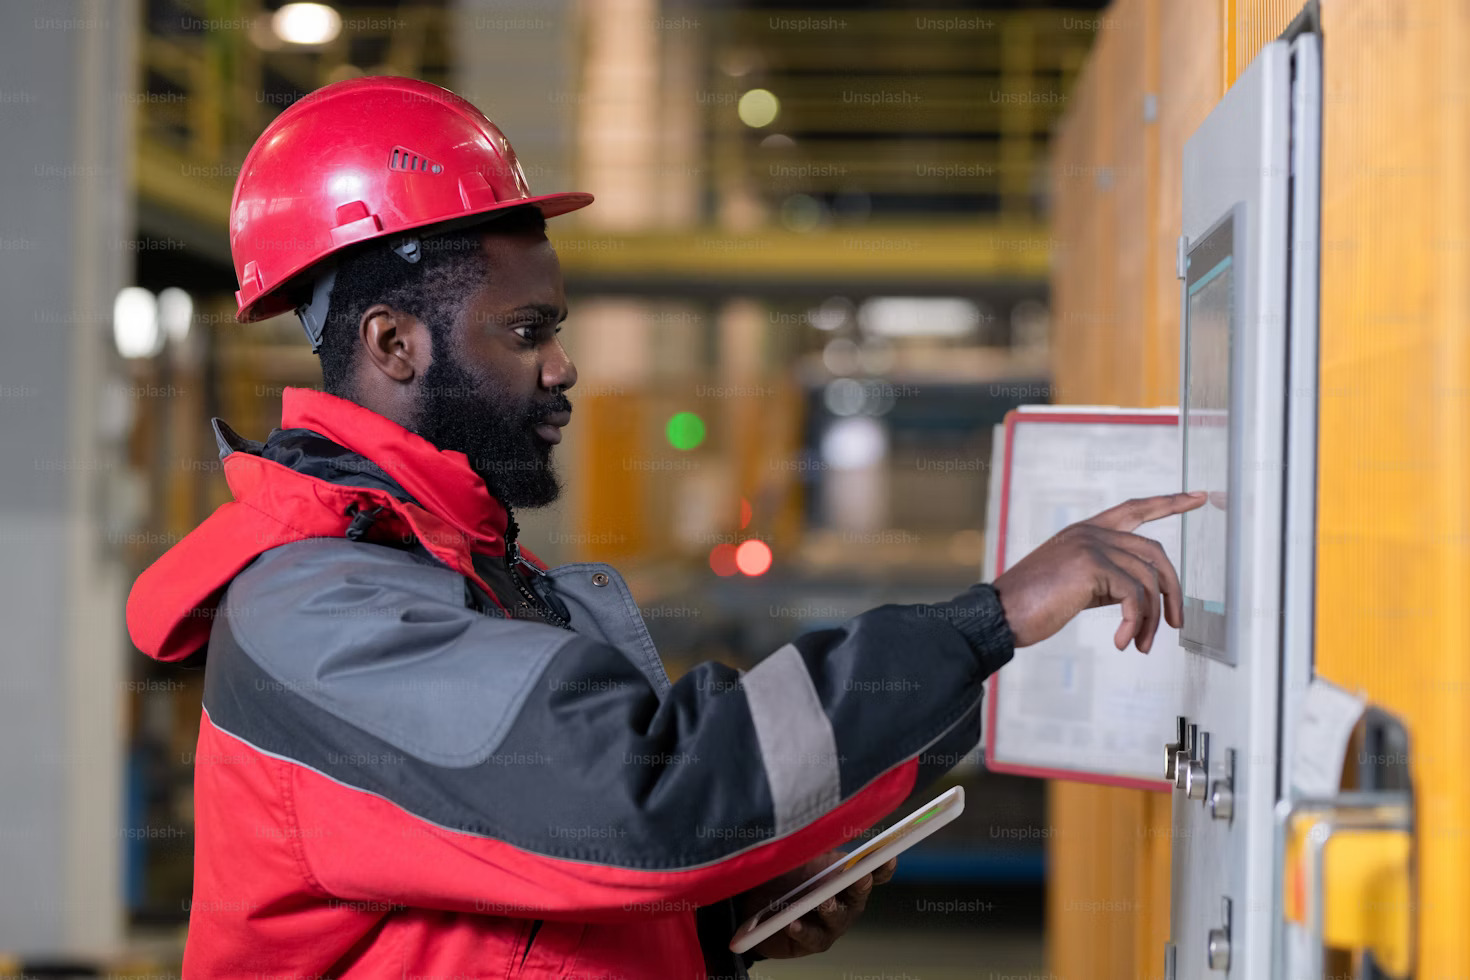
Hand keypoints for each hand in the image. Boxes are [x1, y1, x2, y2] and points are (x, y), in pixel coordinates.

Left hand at [742, 854, 897, 958]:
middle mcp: (844, 900)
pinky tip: (793, 923)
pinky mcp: (812, 941)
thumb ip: (818, 846)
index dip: (882, 866)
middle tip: (862, 877)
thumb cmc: (783, 874)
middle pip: (859, 894)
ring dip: (833, 908)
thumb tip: (834, 833)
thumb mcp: (799, 854)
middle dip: (861, 884)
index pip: (870, 870)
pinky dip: (803, 930)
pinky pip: (812, 937)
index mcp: (845, 874)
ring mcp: (831, 923)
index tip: (888, 858)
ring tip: (825, 902)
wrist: (753, 902)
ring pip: (839, 917)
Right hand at [992, 491, 1204, 652]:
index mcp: (1086, 531)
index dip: (1170, 502)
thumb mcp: (1074, 584)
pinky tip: (1123, 642)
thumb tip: (1138, 597)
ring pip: (1147, 579)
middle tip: (1175, 622)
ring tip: (1141, 643)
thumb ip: (1104, 578)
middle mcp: (1091, 532)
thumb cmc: (1031, 605)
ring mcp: (1091, 546)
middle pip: (1154, 552)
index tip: (1198, 496)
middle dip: (1172, 590)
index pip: (1135, 508)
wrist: (1000, 614)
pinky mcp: (1092, 566)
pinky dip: (1134, 624)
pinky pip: (1133, 597)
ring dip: (1151, 618)